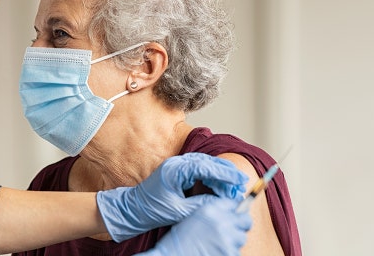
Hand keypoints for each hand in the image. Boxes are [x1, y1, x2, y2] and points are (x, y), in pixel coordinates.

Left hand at [96, 153, 247, 241]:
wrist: (133, 209)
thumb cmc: (151, 210)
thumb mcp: (179, 211)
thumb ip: (201, 205)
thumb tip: (222, 202)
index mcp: (175, 170)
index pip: (206, 167)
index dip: (225, 173)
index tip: (239, 180)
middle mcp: (176, 163)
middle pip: (208, 162)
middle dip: (226, 173)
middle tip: (240, 184)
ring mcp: (177, 166)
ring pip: (205, 165)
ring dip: (220, 175)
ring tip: (233, 187)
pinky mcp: (178, 171)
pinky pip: (199, 170)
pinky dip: (211, 177)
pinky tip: (219, 187)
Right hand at [136, 199, 251, 255]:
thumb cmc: (179, 240)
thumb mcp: (194, 218)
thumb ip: (213, 213)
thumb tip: (233, 214)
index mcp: (211, 210)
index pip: (235, 204)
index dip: (237, 211)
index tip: (237, 215)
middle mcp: (221, 222)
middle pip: (246, 221)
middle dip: (241, 226)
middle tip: (232, 231)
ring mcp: (227, 239)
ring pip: (241, 239)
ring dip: (233, 242)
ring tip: (217, 245)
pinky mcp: (229, 254)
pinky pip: (237, 252)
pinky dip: (228, 253)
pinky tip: (215, 252)